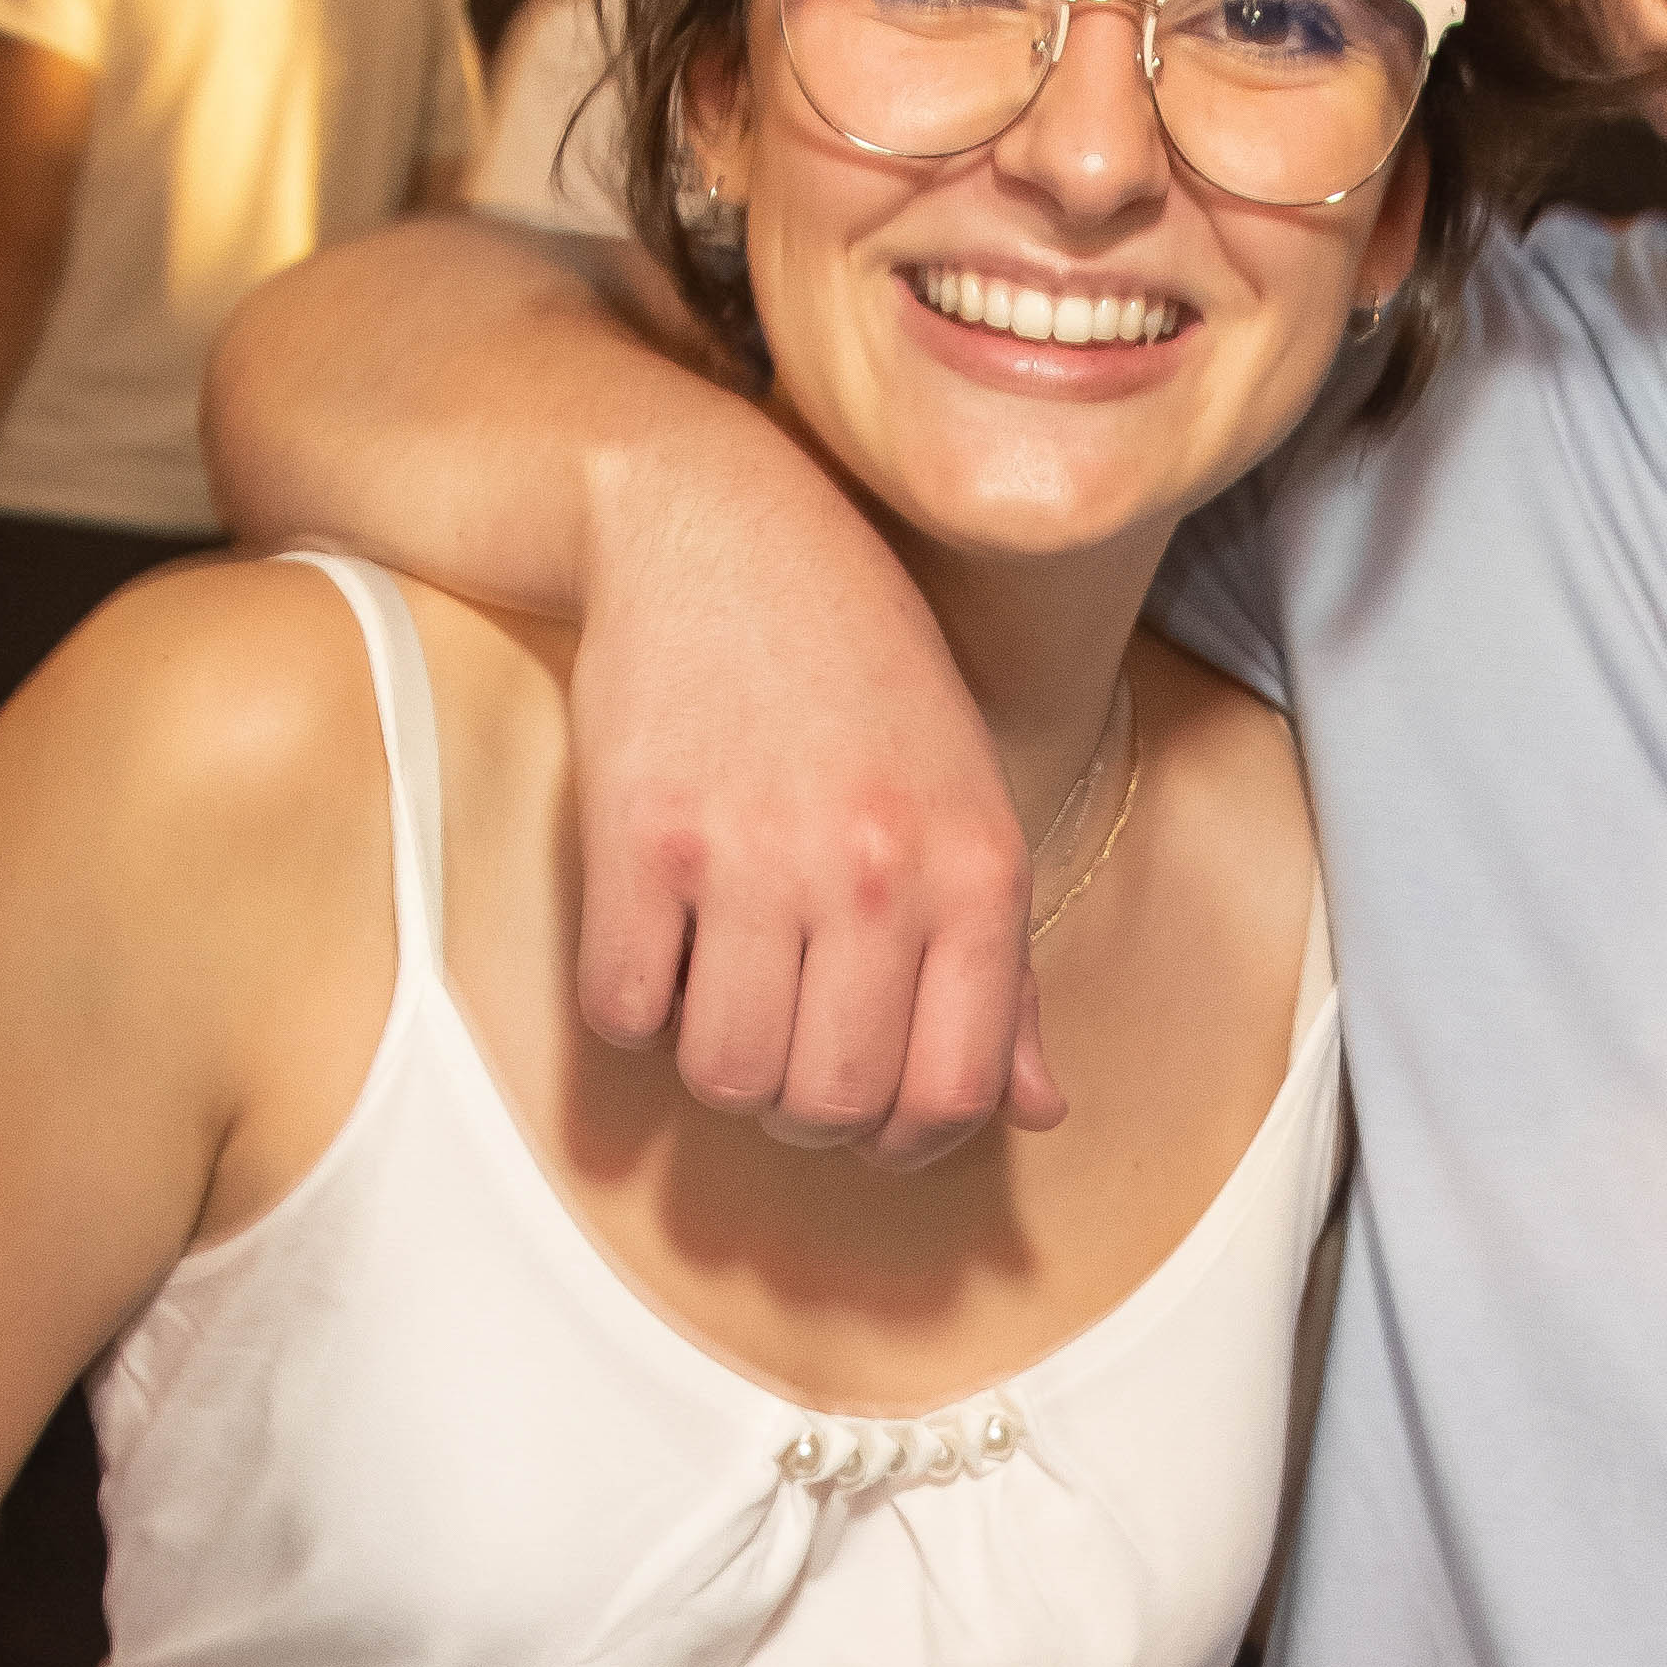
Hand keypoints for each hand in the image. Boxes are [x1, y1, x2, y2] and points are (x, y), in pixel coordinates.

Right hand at [566, 447, 1062, 1161]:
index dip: (905, 1141)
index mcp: (976, 872)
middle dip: (802, 1110)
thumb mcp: (967, 805)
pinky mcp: (640, 839)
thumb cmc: (863, 675)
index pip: (953, 1096)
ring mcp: (754, 857)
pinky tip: (659, 940)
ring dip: (715, 1060)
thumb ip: (1005, 972)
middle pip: (831, 1106)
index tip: (870, 1112)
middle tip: (784, 1049)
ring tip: (722, 987)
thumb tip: (1041, 1110)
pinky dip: (634, 1006)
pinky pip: (625, 1012)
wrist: (729, 526)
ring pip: (725, 1075)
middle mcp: (876, 872)